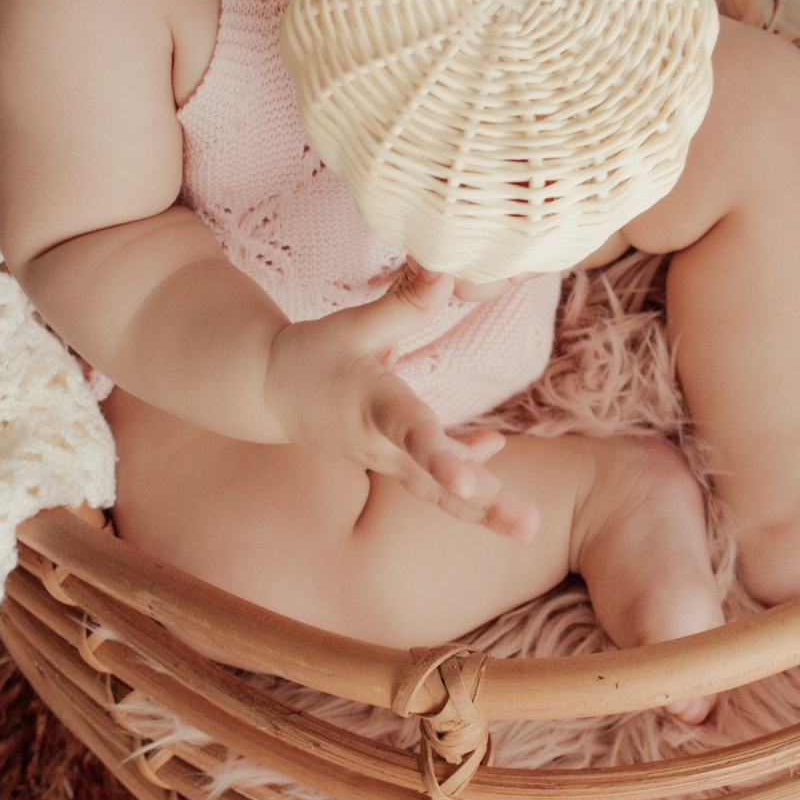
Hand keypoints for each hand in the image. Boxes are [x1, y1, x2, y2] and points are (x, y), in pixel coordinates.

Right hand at [262, 268, 539, 539]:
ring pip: (438, 491)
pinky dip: (466, 473)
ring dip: (485, 508)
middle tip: (528, 527)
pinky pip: (432, 480)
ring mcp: (385, 459)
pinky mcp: (390, 463)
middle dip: (485, 503)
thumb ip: (404, 304)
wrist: (271, 391)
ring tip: (526, 526)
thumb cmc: (312, 354)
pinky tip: (494, 452)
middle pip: (436, 479)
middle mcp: (379, 442)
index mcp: (371, 404)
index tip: (466, 482)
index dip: (440, 456)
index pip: (410, 432)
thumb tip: (447, 272)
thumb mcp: (354, 324)